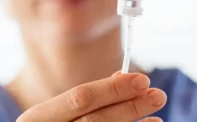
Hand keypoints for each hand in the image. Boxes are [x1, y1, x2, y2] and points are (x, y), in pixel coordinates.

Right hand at [16, 73, 165, 121]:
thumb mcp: (52, 113)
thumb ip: (81, 98)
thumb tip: (120, 77)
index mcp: (38, 118)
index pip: (80, 98)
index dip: (112, 89)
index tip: (141, 79)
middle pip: (96, 120)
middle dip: (129, 106)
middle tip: (158, 94)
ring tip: (156, 113)